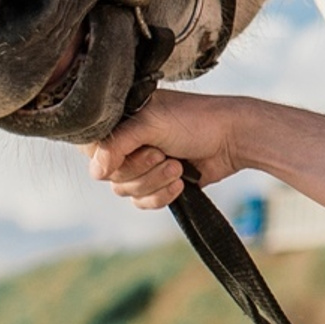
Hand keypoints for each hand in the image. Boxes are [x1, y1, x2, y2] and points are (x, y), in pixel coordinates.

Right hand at [89, 88, 246, 211]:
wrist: (232, 139)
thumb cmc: (194, 121)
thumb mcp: (149, 123)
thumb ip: (116, 145)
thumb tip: (96, 173)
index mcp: (120, 122)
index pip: (91, 150)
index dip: (109, 157)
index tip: (134, 148)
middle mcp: (127, 143)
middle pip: (111, 176)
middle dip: (140, 169)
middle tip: (162, 154)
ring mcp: (142, 164)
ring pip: (126, 191)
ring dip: (155, 181)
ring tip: (178, 166)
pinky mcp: (158, 183)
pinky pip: (143, 202)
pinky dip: (162, 196)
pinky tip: (182, 183)